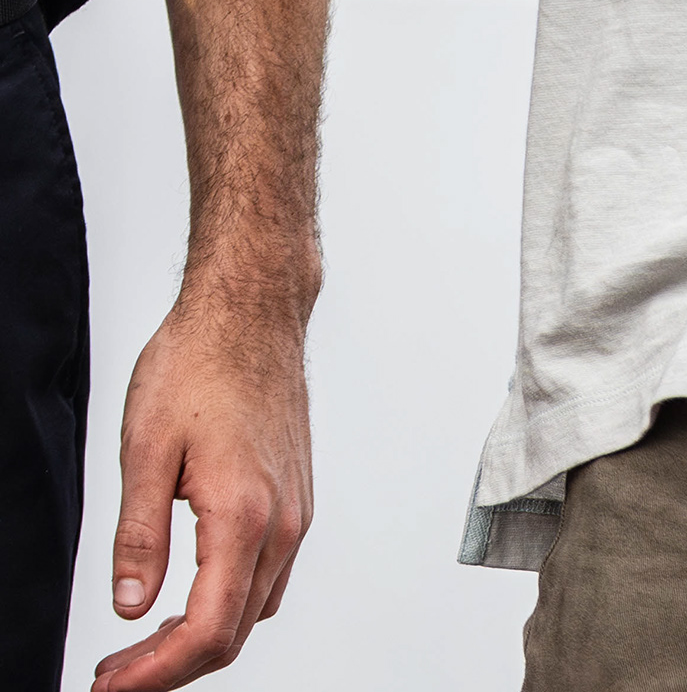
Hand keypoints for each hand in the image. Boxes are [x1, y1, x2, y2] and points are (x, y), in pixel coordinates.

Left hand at [91, 281, 313, 690]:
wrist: (252, 313)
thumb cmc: (200, 364)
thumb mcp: (144, 451)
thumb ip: (138, 538)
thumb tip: (130, 607)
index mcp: (244, 514)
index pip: (208, 629)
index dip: (156, 673)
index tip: (109, 687)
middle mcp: (282, 520)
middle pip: (235, 632)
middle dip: (170, 667)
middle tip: (111, 674)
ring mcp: (295, 511)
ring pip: (254, 609)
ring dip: (198, 639)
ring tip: (137, 644)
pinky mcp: (294, 499)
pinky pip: (267, 577)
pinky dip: (225, 606)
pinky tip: (184, 597)